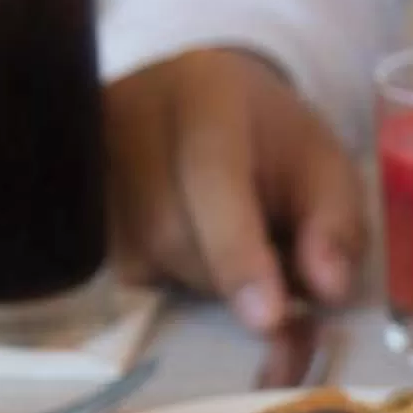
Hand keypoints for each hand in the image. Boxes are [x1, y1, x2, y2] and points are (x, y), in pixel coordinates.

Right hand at [105, 47, 366, 327]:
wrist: (202, 103)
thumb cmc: (271, 142)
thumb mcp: (326, 170)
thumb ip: (337, 225)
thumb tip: (327, 289)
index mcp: (204, 93)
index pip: (211, 177)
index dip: (238, 253)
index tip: (267, 319)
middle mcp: (129, 118)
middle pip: (168, 231)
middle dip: (228, 279)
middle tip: (272, 287)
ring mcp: (89, 160)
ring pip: (140, 260)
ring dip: (199, 284)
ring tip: (235, 258)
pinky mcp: (75, 201)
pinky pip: (118, 271)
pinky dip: (168, 284)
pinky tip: (195, 258)